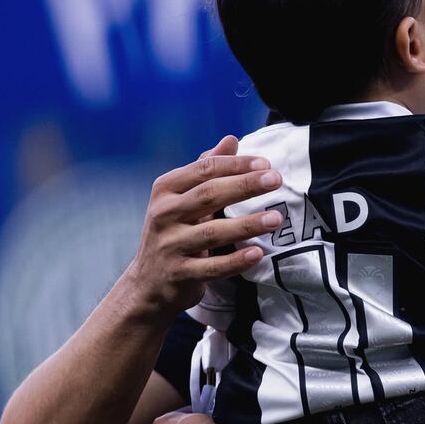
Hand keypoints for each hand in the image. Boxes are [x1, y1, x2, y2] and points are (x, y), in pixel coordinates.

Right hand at [124, 135, 283, 317]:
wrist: (148, 283)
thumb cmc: (174, 232)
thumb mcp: (184, 198)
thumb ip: (207, 169)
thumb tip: (231, 140)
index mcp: (166, 190)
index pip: (204, 169)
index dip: (236, 165)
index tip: (266, 164)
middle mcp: (164, 214)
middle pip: (208, 195)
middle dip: (245, 186)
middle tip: (276, 180)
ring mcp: (169, 246)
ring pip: (212, 232)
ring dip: (247, 224)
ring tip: (276, 219)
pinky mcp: (179, 274)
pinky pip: (212, 268)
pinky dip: (235, 261)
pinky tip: (257, 253)